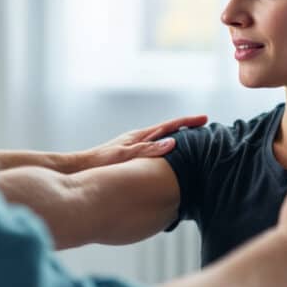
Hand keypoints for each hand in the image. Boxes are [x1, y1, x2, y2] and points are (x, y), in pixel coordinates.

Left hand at [69, 115, 207, 172]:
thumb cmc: (101, 161)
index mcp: (140, 136)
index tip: (204, 119)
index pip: (170, 126)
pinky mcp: (132, 156)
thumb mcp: (126, 155)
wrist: (82, 168)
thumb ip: (148, 150)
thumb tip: (173, 143)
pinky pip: (155, 151)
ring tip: (193, 141)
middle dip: (186, 127)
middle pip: (168, 130)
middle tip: (204, 127)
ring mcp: (135, 146)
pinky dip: (166, 150)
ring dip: (177, 138)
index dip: (187, 122)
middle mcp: (139, 139)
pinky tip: (169, 157)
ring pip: (162, 140)